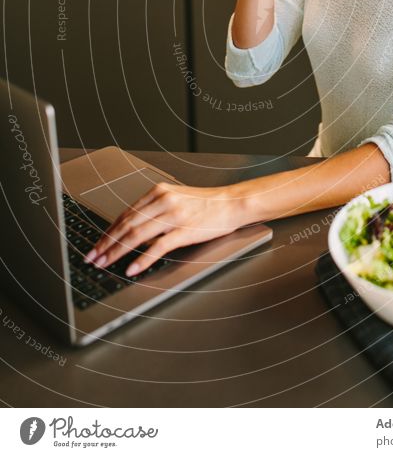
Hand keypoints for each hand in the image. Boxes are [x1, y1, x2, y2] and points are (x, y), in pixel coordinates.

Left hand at [83, 182, 246, 276]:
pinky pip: (157, 247)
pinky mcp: (185, 230)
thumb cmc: (207, 204)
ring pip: (136, 235)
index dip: (108, 231)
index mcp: (158, 192)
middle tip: (92, 257)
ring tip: (104, 263)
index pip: (125, 214)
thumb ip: (156, 209)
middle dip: (106, 243)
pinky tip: (131, 268)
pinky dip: (141, 259)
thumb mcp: (177, 198)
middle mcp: (163, 201)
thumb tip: (133, 228)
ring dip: (116, 252)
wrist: (232, 202)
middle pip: (126, 224)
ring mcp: (173, 216)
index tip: (96, 244)